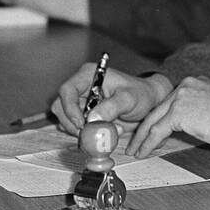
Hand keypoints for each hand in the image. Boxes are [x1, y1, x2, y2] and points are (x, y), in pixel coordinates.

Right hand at [51, 65, 171, 136]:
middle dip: (74, 123)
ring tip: (108, 130)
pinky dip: (87, 134)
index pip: (67, 90)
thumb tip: (92, 118)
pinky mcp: (85, 115)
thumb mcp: (129, 99)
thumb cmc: (140, 94)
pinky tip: (106, 131)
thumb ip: (112, 107)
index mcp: (89, 75)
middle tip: (91, 134)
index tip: (81, 123)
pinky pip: (76, 127)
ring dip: (83, 130)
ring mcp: (82, 102)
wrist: (148, 103)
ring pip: (66, 119)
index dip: (69, 108)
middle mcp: (82, 87)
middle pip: (61, 107)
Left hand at [129, 76, 209, 157]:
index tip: (149, 130)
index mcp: (194, 82)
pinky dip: (148, 143)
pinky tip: (144, 152)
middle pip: (158, 109)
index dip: (158, 117)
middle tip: (135, 141)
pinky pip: (157, 131)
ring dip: (142, 137)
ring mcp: (180, 97)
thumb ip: (196, 109)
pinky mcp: (178, 113)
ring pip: (153, 120)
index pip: (169, 101)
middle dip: (144, 127)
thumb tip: (185, 124)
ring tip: (135, 150)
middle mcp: (185, 85)